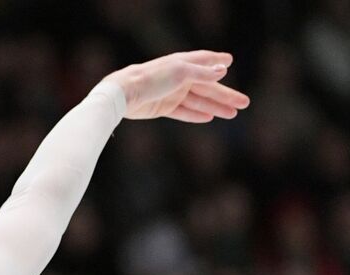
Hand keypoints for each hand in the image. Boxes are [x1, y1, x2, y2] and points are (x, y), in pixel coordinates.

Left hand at [104, 50, 248, 121]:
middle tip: (245, 103)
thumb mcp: (181, 72)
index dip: (217, 61)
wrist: (125, 94)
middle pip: (208, 87)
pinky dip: (195, 115)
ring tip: (233, 114)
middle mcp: (179, 78)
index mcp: (183, 64)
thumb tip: (223, 70)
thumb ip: (202, 73)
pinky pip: (183, 112)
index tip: (230, 61)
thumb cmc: (152, 78)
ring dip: (216, 107)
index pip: (205, 61)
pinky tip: (209, 118)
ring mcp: (171, 94)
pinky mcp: (162, 108)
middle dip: (226, 95)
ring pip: (199, 102)